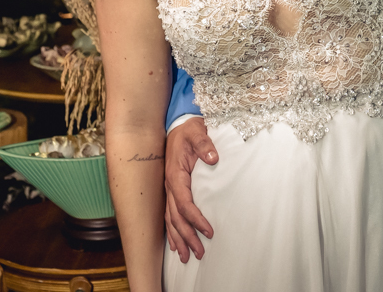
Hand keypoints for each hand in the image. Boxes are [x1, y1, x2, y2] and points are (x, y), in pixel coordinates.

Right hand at [163, 117, 217, 261]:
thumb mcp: (197, 132)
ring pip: (170, 220)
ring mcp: (169, 190)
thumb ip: (205, 143)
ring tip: (187, 256)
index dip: (196, 219)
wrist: (178, 126)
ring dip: (178, 239)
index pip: (185, 204)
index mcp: (176, 175)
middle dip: (187, 236)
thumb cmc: (189, 130)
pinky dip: (172, 232)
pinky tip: (175, 244)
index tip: (209, 231)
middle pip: (176, 218)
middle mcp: (170, 186)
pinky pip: (169, 215)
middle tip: (199, 253)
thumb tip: (213, 157)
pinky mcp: (171, 191)